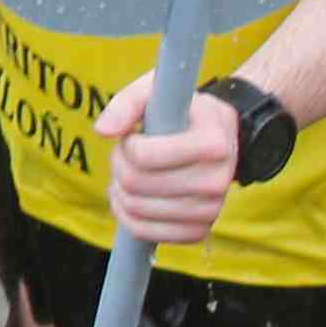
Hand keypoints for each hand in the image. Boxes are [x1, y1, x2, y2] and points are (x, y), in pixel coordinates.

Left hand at [90, 70, 247, 251]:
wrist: (222, 141)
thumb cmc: (184, 113)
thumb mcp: (158, 93)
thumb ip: (126, 104)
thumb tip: (103, 131)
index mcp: (212, 144)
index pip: (145, 156)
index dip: (127, 145)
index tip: (135, 136)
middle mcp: (217, 181)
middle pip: (135, 183)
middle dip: (119, 165)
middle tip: (126, 155)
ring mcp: (211, 210)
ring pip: (136, 209)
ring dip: (120, 190)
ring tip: (130, 173)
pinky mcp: (200, 230)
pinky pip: (147, 233)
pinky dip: (128, 217)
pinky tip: (130, 198)